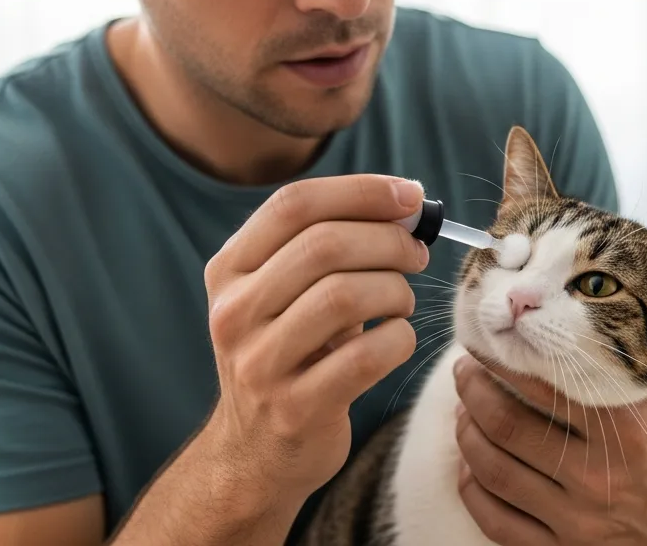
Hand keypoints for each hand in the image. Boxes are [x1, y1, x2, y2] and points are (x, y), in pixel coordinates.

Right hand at [199, 175, 429, 508]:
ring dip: (396, 290)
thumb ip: (330, 247)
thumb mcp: (284, 297)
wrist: (254, 455)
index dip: (361, 191)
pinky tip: (397, 340)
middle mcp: (234, 313)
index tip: (409, 196)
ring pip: (346, 295)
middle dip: (388, 241)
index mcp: (229, 271)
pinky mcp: (295, 408)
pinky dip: (399, 339)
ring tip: (402, 301)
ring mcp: (260, 363)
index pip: (294, 205)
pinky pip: (367, 355)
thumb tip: (405, 201)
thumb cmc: (289, 356)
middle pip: (324, 245)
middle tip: (418, 253)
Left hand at [453, 279, 646, 545]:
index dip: (501, 364)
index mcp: (626, 432)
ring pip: (494, 472)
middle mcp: (597, 478)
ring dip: (467, 435)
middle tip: (463, 371)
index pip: (544, 390)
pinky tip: (469, 463)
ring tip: (462, 409)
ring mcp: (576, 521)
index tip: (483, 344)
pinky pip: (495, 520)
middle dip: (473, 393)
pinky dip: (473, 488)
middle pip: (507, 428)